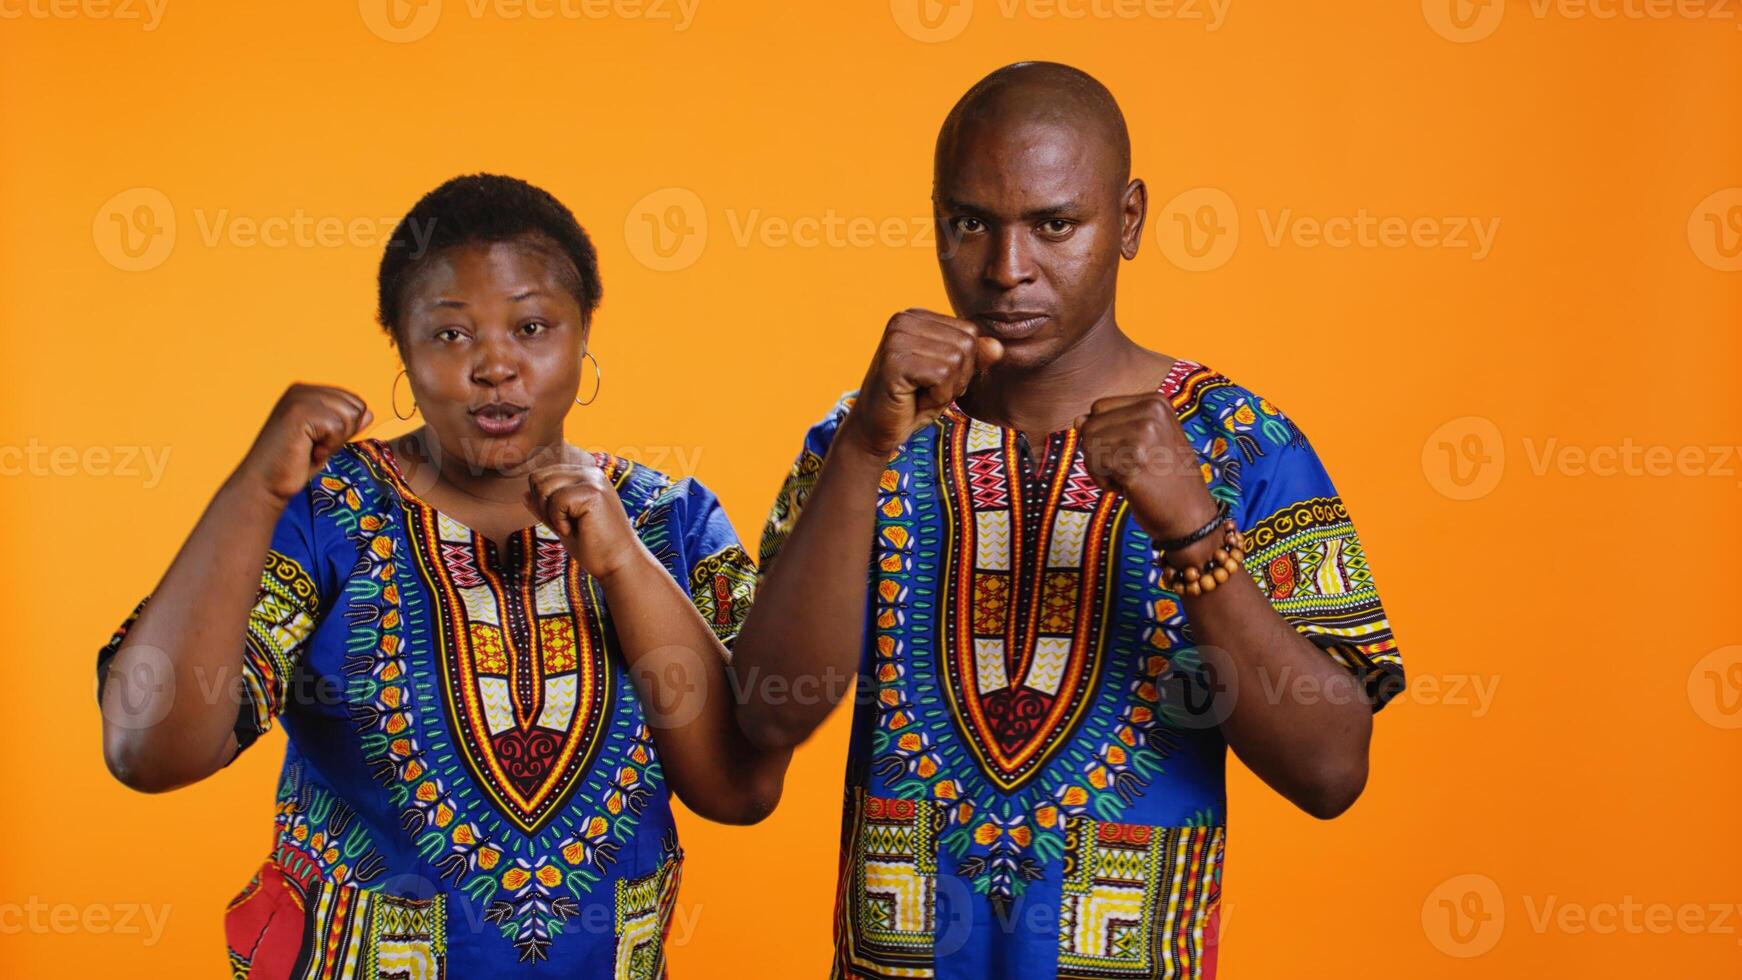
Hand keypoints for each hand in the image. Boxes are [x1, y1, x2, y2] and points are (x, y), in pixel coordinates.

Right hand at [236, 383, 372, 502]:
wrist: (265, 483)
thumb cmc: (294, 464)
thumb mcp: (327, 440)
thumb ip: (345, 424)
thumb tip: (369, 412)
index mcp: (308, 392)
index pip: (354, 401)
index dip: (346, 428)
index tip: (320, 441)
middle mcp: (302, 390)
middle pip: (356, 406)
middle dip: (343, 433)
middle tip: (315, 446)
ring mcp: (299, 398)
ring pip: (350, 415)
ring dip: (335, 440)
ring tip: (311, 448)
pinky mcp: (299, 412)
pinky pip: (338, 427)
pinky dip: (328, 446)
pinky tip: (308, 451)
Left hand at [524, 449, 642, 580]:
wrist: (619, 563)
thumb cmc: (594, 547)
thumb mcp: (563, 523)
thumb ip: (546, 507)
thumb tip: (523, 494)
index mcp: (584, 476)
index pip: (543, 475)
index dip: (541, 502)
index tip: (561, 522)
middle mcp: (590, 472)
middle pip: (538, 478)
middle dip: (542, 506)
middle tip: (564, 525)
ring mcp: (593, 480)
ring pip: (544, 486)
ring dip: (550, 514)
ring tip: (570, 527)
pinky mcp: (593, 493)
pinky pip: (556, 500)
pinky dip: (558, 520)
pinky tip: (574, 530)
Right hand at [840, 309, 1003, 457]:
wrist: (876, 430)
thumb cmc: (913, 402)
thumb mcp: (951, 377)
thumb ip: (974, 358)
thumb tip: (997, 346)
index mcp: (917, 316)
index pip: (970, 332)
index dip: (963, 365)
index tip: (933, 379)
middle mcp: (904, 319)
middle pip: (966, 344)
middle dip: (956, 378)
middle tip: (926, 390)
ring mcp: (896, 337)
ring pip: (956, 361)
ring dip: (945, 389)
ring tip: (918, 395)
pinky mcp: (894, 359)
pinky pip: (942, 376)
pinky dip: (936, 397)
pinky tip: (913, 399)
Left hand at [1075, 392, 1219, 540]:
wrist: (1190, 516)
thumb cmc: (1165, 480)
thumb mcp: (1143, 442)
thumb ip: (1112, 426)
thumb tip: (1078, 420)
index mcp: (1156, 402)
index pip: (1100, 407)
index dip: (1103, 434)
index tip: (1127, 452)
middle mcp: (1151, 412)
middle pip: (1090, 424)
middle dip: (1098, 452)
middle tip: (1127, 469)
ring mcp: (1144, 434)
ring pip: (1088, 444)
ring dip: (1100, 468)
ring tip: (1128, 478)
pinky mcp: (1134, 459)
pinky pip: (1094, 463)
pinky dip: (1103, 481)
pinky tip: (1126, 487)